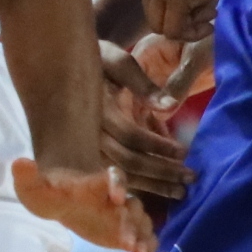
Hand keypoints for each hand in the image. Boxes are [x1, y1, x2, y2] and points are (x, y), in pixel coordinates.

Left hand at [10, 158, 155, 251]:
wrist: (60, 202)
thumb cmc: (51, 191)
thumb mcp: (35, 185)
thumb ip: (29, 176)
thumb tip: (20, 163)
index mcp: (97, 183)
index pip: (114, 177)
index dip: (117, 184)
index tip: (117, 196)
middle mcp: (116, 198)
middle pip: (132, 205)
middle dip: (132, 221)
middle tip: (128, 240)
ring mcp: (123, 216)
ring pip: (141, 224)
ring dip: (144, 238)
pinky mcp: (124, 234)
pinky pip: (142, 241)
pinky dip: (145, 251)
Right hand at [97, 37, 196, 202]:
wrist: (60, 66)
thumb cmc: (96, 60)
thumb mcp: (118, 61)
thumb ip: (142, 84)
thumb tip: (169, 107)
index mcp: (97, 109)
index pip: (130, 136)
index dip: (158, 146)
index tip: (184, 152)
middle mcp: (87, 133)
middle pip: (127, 161)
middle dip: (161, 171)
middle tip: (190, 178)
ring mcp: (85, 146)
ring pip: (121, 173)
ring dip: (153, 184)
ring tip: (180, 191)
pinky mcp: (87, 154)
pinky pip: (113, 175)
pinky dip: (137, 184)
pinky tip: (158, 189)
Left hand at [138, 0, 251, 42]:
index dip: (176, 6)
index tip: (202, 2)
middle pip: (152, 12)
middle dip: (180, 19)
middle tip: (208, 12)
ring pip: (160, 25)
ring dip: (187, 28)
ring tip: (211, 14)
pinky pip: (174, 31)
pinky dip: (193, 33)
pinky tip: (211, 22)